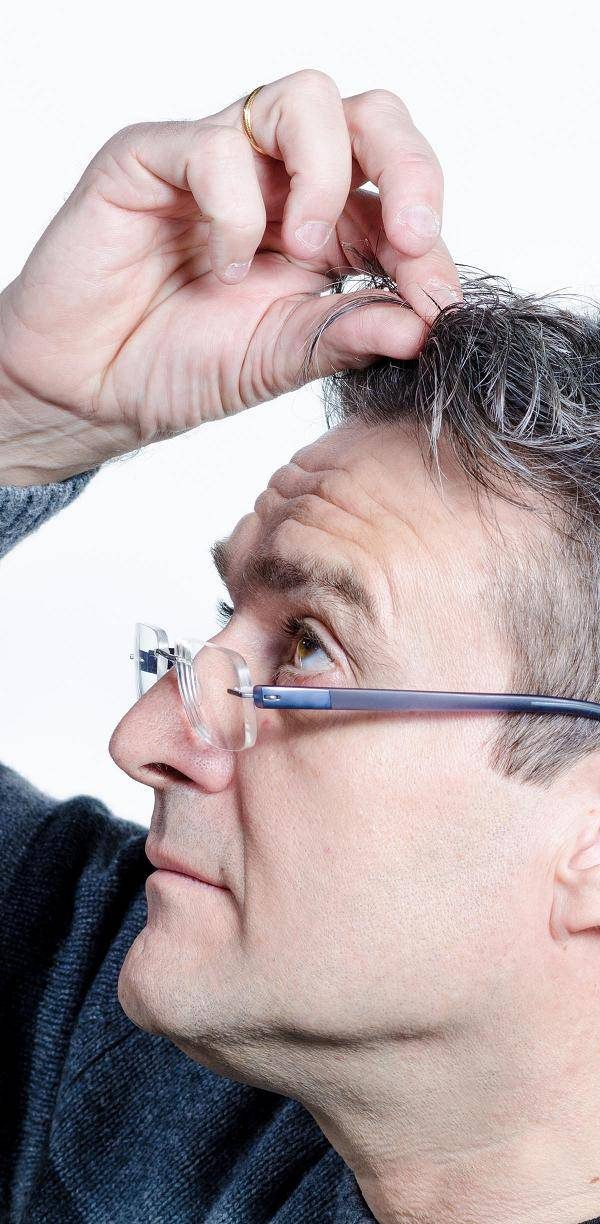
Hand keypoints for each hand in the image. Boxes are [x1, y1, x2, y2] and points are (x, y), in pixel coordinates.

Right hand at [0, 69, 459, 483]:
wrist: (91, 393)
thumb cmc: (178, 367)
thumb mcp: (283, 360)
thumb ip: (350, 335)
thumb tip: (428, 325)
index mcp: (323, 226)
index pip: (399, 193)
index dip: (431, 238)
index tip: (439, 301)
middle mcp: (278, 180)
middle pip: (370, 117)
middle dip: (410, 168)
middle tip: (411, 239)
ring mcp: (219, 163)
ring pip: (304, 97)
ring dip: (323, 175)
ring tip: (301, 249)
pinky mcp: (151, 159)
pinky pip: (214, 147)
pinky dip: (234, 210)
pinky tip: (219, 267)